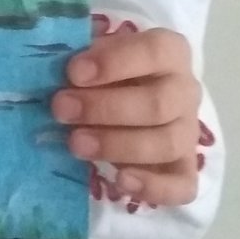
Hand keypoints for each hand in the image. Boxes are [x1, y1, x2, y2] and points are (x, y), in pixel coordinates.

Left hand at [50, 25, 199, 206]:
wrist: (129, 98)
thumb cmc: (109, 70)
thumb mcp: (96, 53)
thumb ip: (83, 55)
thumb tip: (51, 62)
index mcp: (170, 52)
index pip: (154, 51)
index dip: (114, 62)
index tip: (73, 72)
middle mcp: (185, 91)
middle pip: (158, 104)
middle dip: (105, 108)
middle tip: (61, 109)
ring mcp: (188, 132)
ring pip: (166, 143)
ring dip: (117, 146)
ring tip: (75, 144)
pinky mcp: (184, 169)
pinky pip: (182, 185)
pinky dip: (153, 187)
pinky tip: (120, 181)